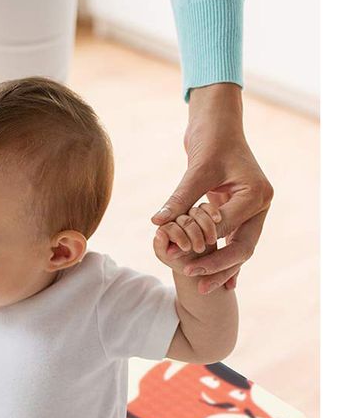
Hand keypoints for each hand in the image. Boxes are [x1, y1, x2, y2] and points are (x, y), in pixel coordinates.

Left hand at [151, 84, 273, 293]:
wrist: (220, 128)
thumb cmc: (211, 143)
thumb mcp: (196, 170)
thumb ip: (180, 198)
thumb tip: (158, 222)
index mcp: (256, 194)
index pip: (228, 228)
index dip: (205, 245)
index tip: (182, 260)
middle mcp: (260, 205)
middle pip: (243, 246)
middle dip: (220, 267)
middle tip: (197, 285)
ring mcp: (254, 211)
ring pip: (240, 248)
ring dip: (222, 269)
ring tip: (203, 289)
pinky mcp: (241, 213)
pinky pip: (234, 241)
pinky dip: (225, 259)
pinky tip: (219, 282)